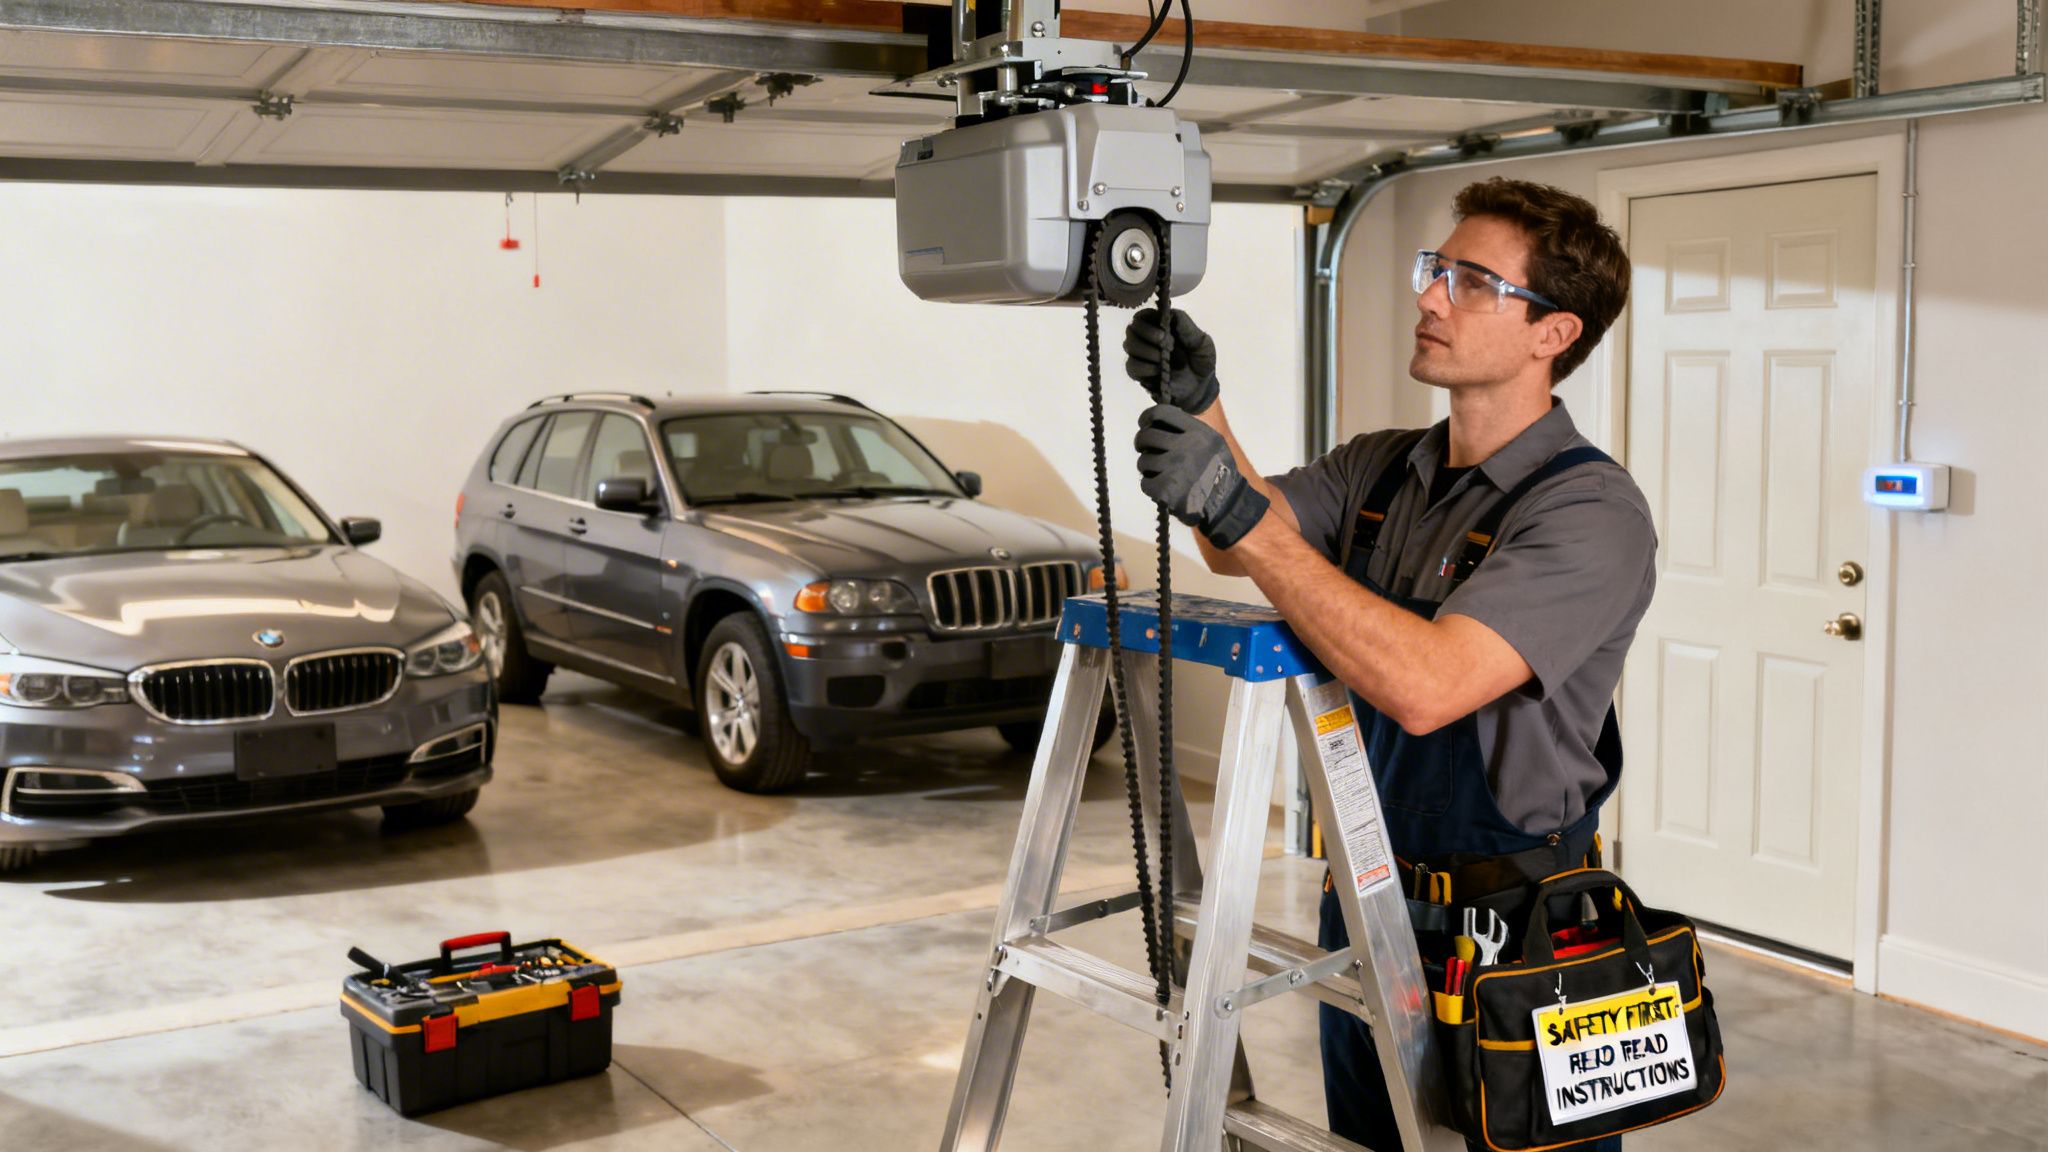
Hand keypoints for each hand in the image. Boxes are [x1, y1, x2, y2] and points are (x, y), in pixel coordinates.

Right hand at [1123, 308, 1219, 413]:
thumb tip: (1169, 312)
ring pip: (1129, 346)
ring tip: (1164, 359)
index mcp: (1162, 327)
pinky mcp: (1139, 374)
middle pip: (1132, 329)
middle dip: (1147, 335)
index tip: (1164, 331)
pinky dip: (1144, 368)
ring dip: (1146, 351)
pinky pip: (1131, 367)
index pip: (1143, 316)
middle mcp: (1148, 339)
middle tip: (1167, 345)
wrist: (1202, 388)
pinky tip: (1158, 371)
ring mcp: (1142, 357)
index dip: (1148, 320)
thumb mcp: (1202, 341)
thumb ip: (1186, 326)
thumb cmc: (1201, 361)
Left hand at [1134, 405, 1267, 548]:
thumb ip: (1188, 430)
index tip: (1145, 425)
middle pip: (1146, 436)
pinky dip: (1150, 486)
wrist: (1226, 505)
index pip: (1160, 413)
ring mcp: (1174, 468)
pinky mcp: (1166, 489)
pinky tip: (1162, 488)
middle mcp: (1185, 446)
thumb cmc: (1219, 471)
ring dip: (1147, 467)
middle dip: (1142, 443)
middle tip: (1146, 450)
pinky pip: (1145, 483)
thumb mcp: (1212, 442)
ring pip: (1143, 461)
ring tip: (1159, 473)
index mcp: (1198, 432)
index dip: (1147, 418)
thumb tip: (1157, 422)